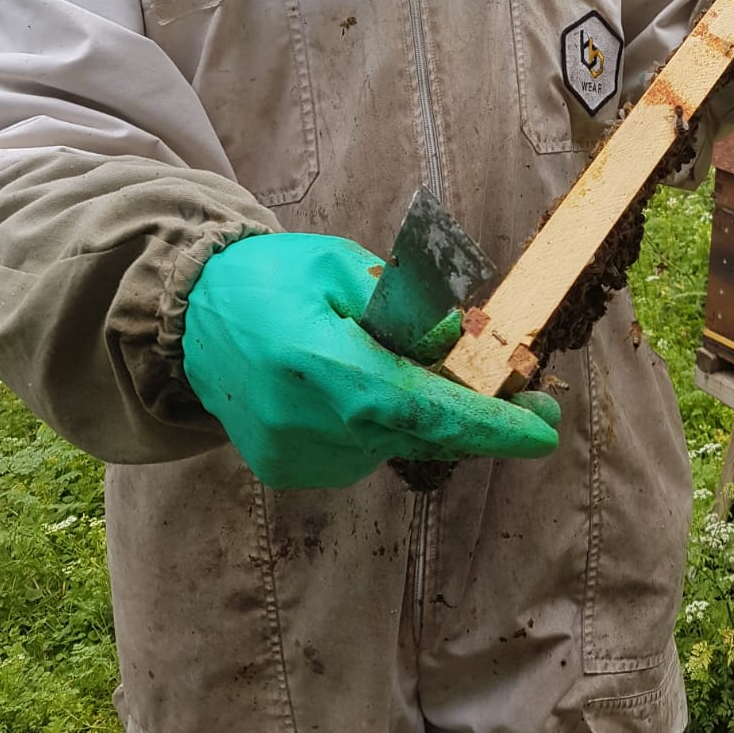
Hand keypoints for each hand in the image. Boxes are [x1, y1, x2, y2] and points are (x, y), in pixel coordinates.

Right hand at [182, 232, 559, 488]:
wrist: (191, 312)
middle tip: (530, 398)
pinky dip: (382, 424)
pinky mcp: (288, 470)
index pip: (419, 406)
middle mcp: (307, 422)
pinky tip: (361, 387)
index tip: (542, 432)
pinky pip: (362, 452)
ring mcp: (295, 455)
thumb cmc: (273, 276)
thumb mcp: (341, 262)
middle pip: (418, 432)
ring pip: (394, 443)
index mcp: (319, 363)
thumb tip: (460, 337)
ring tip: (406, 365)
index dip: (487, 424)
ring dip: (423, 414)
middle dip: (479, 417)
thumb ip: (404, 302)